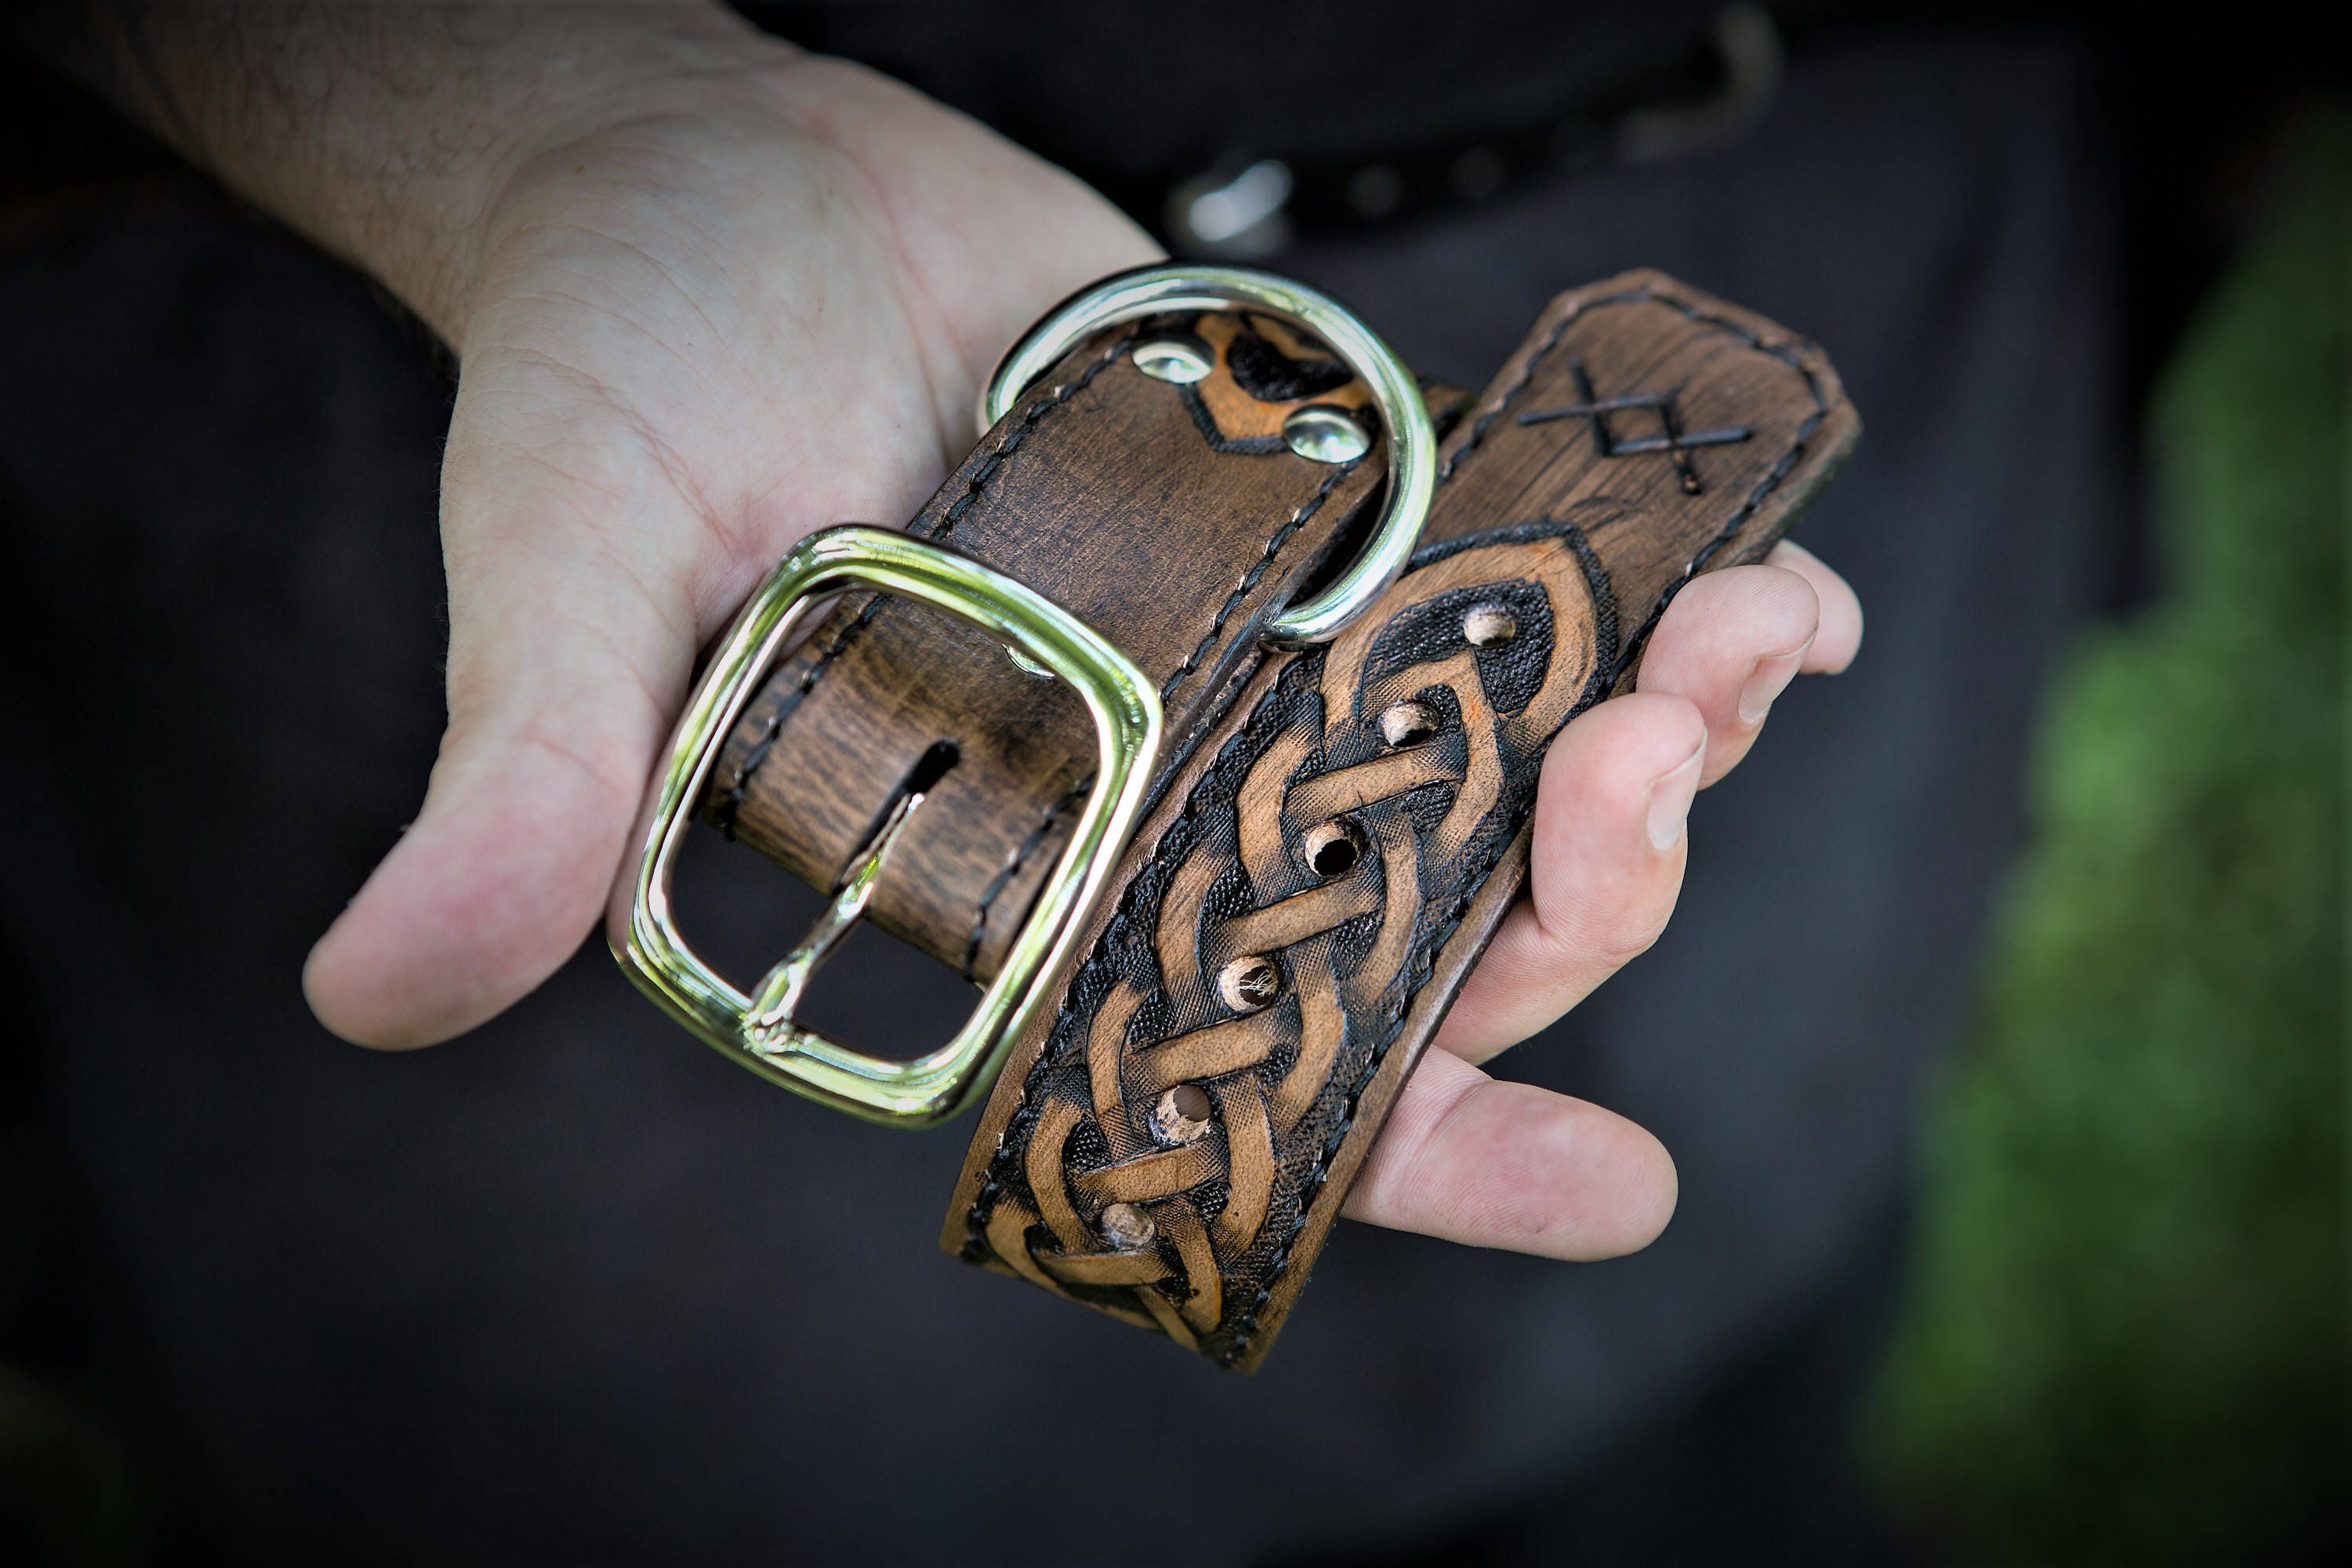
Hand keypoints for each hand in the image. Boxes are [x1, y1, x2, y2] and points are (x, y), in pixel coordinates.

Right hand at [270, 17, 1863, 1263]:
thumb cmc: (610, 378)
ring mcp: (1250, 656)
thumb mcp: (568, 565)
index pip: (1219, 1066)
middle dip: (1579, 893)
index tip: (1616, 1190)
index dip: (1420, 1149)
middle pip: (1429, 930)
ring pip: (1509, 775)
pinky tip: (1757, 551)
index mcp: (997, 875)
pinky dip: (1651, 590)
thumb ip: (531, 781)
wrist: (695, 170)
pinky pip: (1517, 594)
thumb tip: (371, 998)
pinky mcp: (1314, 515)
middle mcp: (1147, 793)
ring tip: (1750, 643)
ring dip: (1673, 743)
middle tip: (1644, 764)